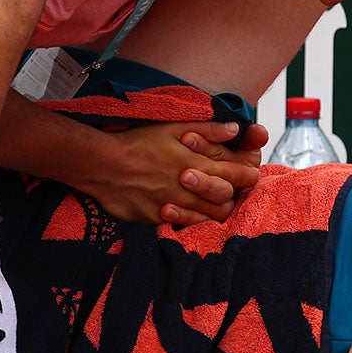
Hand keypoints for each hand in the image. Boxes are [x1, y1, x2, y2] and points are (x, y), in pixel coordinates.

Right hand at [70, 121, 263, 227]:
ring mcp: (173, 207)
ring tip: (207, 200)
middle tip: (229, 188)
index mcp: (196, 165)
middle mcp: (189, 190)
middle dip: (233, 195)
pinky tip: (181, 208)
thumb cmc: (137, 142)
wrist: (102, 164)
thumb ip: (208, 129)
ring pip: (207, 217)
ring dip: (211, 209)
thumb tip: (235, 129)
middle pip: (226, 201)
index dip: (247, 175)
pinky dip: (187, 218)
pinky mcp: (156, 220)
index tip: (249, 173)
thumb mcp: (173, 127)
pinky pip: (182, 225)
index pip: (236, 176)